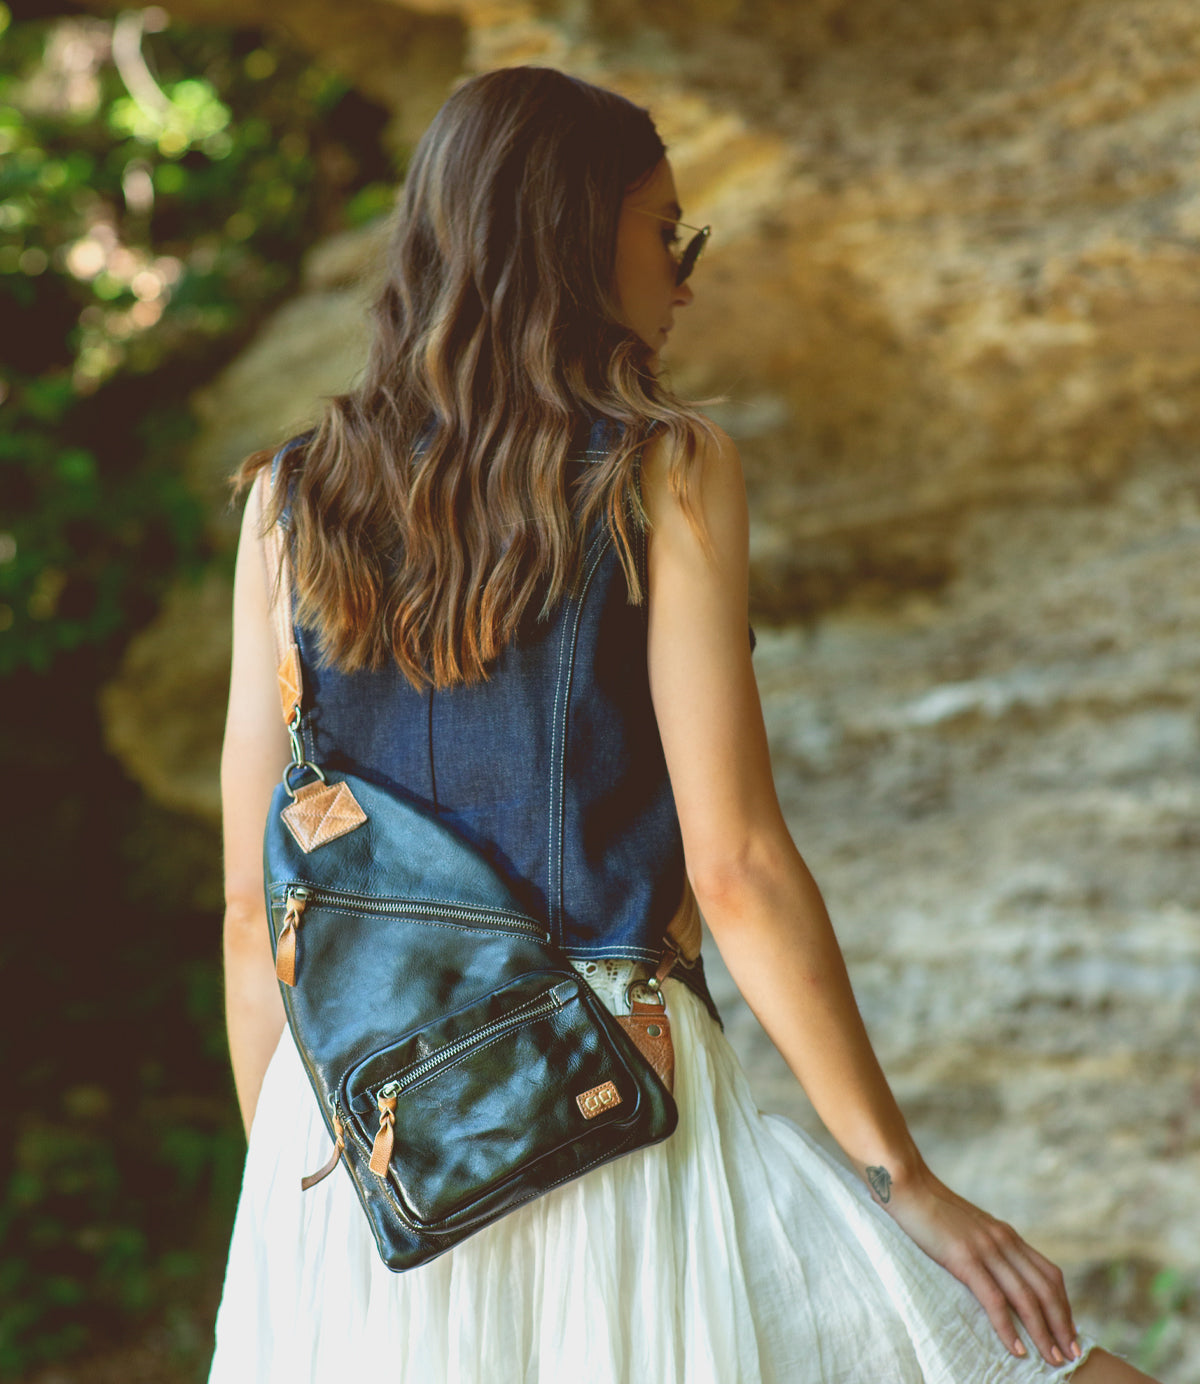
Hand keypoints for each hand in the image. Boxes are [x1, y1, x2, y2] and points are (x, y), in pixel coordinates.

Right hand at [869, 1162, 1081, 1367]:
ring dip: (1043, 1332)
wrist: (907, 1185)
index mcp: (1006, 1234)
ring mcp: (985, 1248)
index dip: (1064, 1305)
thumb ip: (987, 1247)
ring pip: (1026, 1297)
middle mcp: (1004, 1240)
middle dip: (1062, 1325)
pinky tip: (1015, 1348)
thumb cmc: (931, 1209)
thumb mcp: (970, 1227)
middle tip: (1071, 1355)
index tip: (1070, 1333)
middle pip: (1046, 1289)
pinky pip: (994, 1298)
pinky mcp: (964, 1257)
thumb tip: (997, 1275)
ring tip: (1052, 1360)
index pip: (1049, 1274)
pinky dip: (1008, 1327)